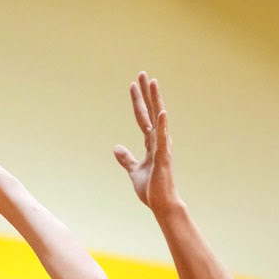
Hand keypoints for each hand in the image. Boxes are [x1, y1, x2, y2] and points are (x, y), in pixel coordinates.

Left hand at [114, 72, 179, 216]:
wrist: (162, 205)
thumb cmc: (151, 188)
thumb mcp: (134, 171)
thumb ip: (126, 158)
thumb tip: (116, 147)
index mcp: (151, 143)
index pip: (143, 117)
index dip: (138, 101)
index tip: (133, 84)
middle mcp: (158, 140)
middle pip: (150, 111)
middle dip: (146, 93)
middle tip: (142, 74)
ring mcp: (162, 147)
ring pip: (158, 119)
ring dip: (155, 100)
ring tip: (153, 82)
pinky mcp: (163, 158)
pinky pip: (162, 138)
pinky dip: (161, 125)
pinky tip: (161, 111)